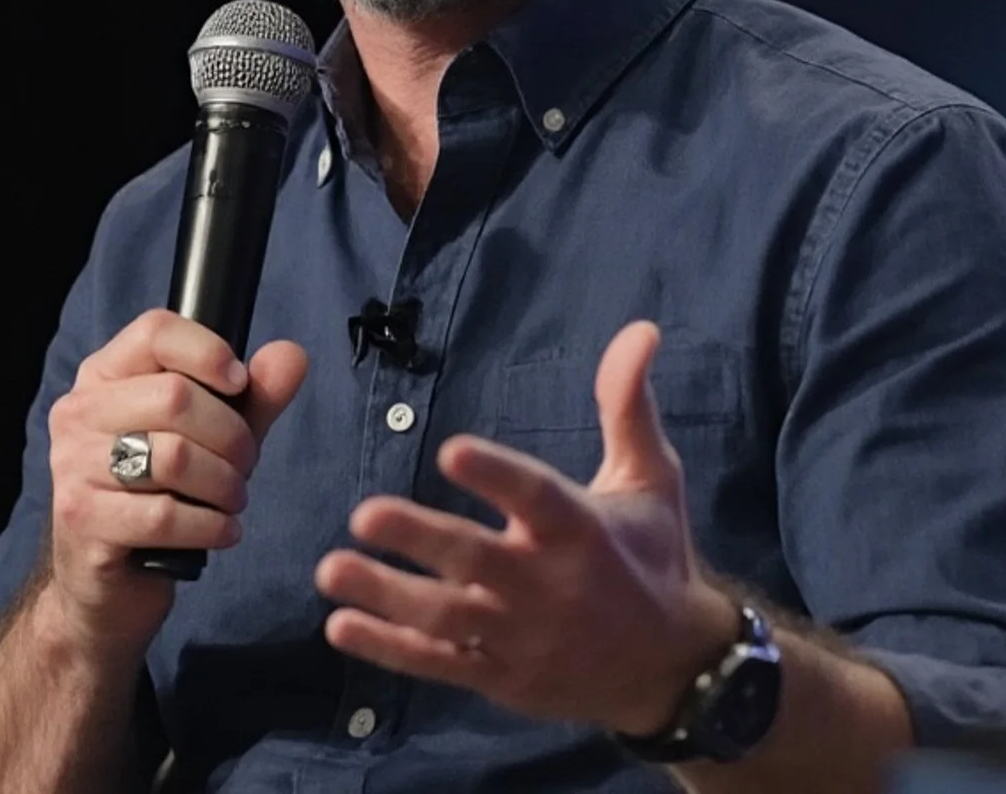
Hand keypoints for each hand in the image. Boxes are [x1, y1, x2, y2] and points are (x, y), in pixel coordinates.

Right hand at [45, 308, 307, 653]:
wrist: (110, 585)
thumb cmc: (162, 497)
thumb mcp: (214, 439)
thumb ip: (254, 398)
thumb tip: (292, 355)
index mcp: (104, 376)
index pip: (155, 331)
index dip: (209, 351)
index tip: (240, 383)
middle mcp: (79, 414)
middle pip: (175, 397)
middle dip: (232, 436)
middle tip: (245, 465)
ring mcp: (73, 468)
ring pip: (174, 458)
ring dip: (225, 484)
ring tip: (232, 499)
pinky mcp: (83, 521)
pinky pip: (164, 515)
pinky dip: (211, 526)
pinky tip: (223, 531)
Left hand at [315, 321, 738, 734]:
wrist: (674, 669)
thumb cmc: (655, 555)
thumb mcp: (651, 477)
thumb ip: (627, 405)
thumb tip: (640, 329)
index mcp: (582, 530)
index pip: (536, 497)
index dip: (495, 474)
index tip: (450, 449)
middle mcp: (549, 585)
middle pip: (476, 560)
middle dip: (420, 538)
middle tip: (364, 513)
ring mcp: (522, 637)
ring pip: (447, 616)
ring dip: (387, 594)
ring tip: (331, 569)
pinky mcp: (503, 677)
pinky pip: (441, 663)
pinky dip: (391, 649)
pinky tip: (341, 626)